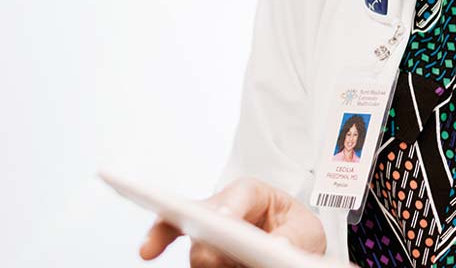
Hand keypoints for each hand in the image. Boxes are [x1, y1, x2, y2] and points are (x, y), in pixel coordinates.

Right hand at [139, 178, 325, 265]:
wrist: (289, 246)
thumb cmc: (296, 232)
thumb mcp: (307, 233)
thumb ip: (293, 238)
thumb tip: (279, 247)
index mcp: (255, 194)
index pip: (240, 195)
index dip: (229, 207)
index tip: (223, 220)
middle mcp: (224, 205)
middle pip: (206, 215)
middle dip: (207, 237)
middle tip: (208, 257)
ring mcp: (207, 225)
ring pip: (192, 237)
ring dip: (201, 258)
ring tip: (212, 265)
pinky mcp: (198, 245)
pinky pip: (168, 233)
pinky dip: (157, 239)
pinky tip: (148, 250)